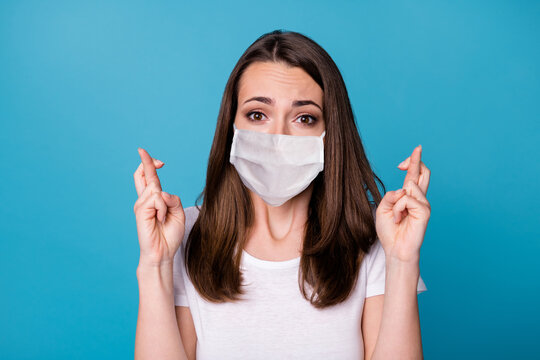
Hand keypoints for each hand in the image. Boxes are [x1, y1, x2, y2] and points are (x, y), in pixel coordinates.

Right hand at [133, 148, 185, 266]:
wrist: (163, 252)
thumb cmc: (170, 234)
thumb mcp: (178, 213)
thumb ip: (172, 199)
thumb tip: (161, 192)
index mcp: (154, 199)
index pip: (148, 177)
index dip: (150, 164)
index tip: (159, 160)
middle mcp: (145, 200)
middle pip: (142, 174)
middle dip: (147, 162)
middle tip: (156, 159)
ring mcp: (141, 204)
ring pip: (155, 189)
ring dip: (164, 203)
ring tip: (163, 218)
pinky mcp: (140, 211)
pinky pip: (155, 200)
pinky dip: (162, 209)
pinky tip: (160, 219)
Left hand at [375, 145, 430, 262]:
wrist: (395, 249)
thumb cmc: (390, 231)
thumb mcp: (383, 208)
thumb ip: (391, 195)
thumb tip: (403, 189)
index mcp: (409, 197)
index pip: (414, 175)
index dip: (414, 161)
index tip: (416, 149)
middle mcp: (419, 199)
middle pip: (423, 172)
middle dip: (416, 161)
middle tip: (410, 156)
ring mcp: (424, 205)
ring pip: (409, 186)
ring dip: (396, 202)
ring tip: (397, 217)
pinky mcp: (425, 211)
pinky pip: (407, 199)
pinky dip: (399, 209)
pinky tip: (400, 220)